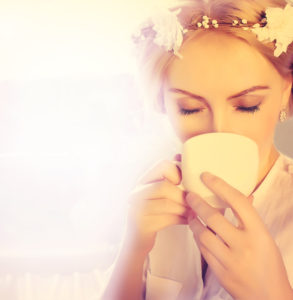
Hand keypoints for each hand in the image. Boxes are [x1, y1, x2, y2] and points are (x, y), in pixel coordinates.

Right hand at [125, 156, 188, 254]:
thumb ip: (170, 176)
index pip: (162, 165)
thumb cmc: (153, 213)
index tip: (183, 182)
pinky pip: (165, 219)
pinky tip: (188, 221)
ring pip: (166, 204)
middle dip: (182, 196)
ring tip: (193, 212)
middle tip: (193, 203)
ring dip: (184, 209)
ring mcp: (136, 208)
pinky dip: (181, 220)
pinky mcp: (141, 225)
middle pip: (164, 186)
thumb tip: (179, 155)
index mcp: (144, 180)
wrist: (136, 241)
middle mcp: (137, 191)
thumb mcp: (160, 193)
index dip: (177, 171)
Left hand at [186, 172, 292, 299]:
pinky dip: (197, 237)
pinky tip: (196, 231)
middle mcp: (244, 245)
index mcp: (259, 233)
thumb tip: (243, 196)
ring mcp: (230, 260)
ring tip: (190, 213)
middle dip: (197, 203)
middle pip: (213, 217)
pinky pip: (202, 250)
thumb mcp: (265, 237)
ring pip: (203, 234)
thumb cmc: (269, 264)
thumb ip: (250, 217)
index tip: (206, 177)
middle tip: (189, 195)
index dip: (219, 186)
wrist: (270, 298)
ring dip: (193, 221)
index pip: (237, 202)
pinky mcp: (219, 272)